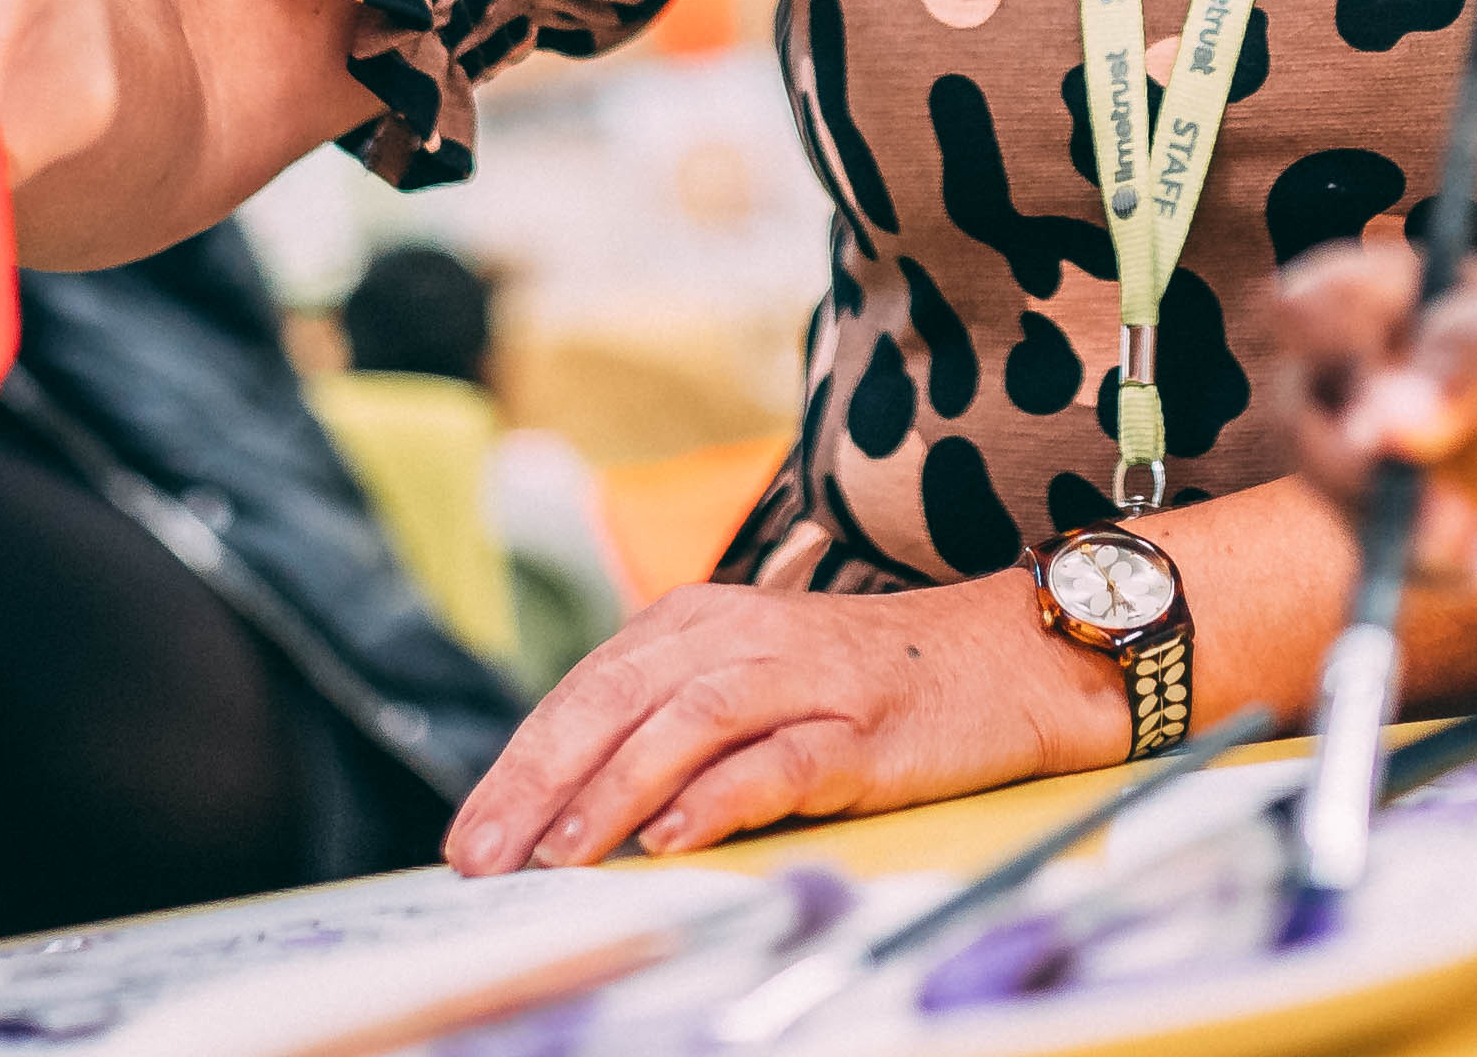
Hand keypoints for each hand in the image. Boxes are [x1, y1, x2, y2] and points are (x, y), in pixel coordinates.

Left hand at [440, 576, 1112, 871]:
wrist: (1006, 658)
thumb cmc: (866, 684)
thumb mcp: (752, 680)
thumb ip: (668, 722)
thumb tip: (562, 808)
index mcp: (702, 622)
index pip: (587, 690)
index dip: (520, 763)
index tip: (471, 836)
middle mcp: (744, 635)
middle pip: (618, 700)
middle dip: (540, 781)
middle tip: (486, 854)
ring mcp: (806, 678)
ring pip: (685, 725)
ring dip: (613, 790)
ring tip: (562, 854)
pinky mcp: (862, 729)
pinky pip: (780, 762)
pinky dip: (721, 798)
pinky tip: (674, 837)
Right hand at [1267, 242, 1476, 586]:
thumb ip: (1459, 370)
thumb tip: (1380, 422)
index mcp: (1367, 298)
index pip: (1296, 308)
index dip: (1326, 353)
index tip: (1384, 391)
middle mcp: (1348, 376)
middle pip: (1301, 424)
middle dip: (1362, 476)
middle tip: (1444, 510)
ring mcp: (1365, 453)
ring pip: (1344, 508)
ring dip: (1413, 539)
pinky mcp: (1395, 521)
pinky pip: (1393, 567)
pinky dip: (1448, 575)